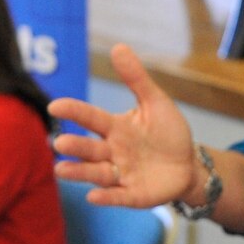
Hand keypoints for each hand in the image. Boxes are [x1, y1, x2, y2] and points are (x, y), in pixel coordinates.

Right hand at [50, 43, 199, 207]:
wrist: (188, 165)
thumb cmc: (168, 132)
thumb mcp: (155, 102)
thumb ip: (136, 78)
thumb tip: (118, 46)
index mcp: (115, 128)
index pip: (91, 118)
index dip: (74, 112)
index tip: (55, 106)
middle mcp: (113, 151)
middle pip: (90, 149)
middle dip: (76, 147)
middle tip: (59, 144)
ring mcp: (121, 174)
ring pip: (96, 173)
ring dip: (79, 172)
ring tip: (61, 170)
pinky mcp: (133, 195)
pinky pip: (117, 196)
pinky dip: (105, 197)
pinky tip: (93, 196)